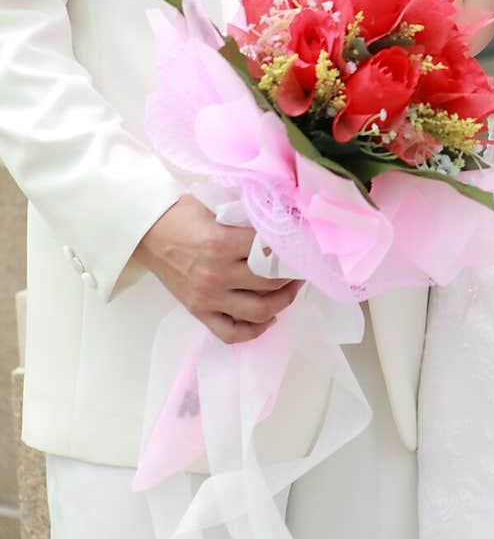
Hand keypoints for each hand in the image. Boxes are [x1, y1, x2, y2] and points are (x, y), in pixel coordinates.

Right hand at [134, 195, 301, 343]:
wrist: (146, 232)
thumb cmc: (181, 215)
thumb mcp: (215, 206)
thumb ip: (245, 217)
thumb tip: (280, 221)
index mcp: (221, 242)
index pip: (270, 250)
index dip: (291, 246)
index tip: (302, 242)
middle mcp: (217, 274)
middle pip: (271, 281)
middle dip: (293, 274)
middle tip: (302, 265)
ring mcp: (207, 297)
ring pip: (258, 311)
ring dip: (283, 302)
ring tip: (290, 289)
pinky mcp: (198, 311)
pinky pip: (231, 333)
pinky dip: (253, 331)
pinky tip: (268, 319)